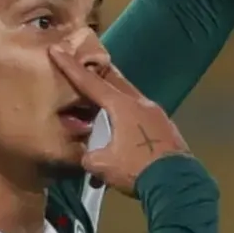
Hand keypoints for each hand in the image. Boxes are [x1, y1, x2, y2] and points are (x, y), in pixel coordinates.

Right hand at [62, 31, 184, 196]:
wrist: (176, 183)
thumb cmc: (136, 169)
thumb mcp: (103, 165)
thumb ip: (89, 156)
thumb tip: (88, 157)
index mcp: (122, 106)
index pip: (90, 83)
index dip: (70, 67)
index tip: (57, 49)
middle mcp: (141, 104)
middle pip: (115, 83)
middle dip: (99, 75)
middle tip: (86, 66)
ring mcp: (157, 115)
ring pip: (130, 101)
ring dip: (114, 104)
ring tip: (103, 109)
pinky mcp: (166, 128)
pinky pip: (141, 119)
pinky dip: (127, 124)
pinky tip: (122, 141)